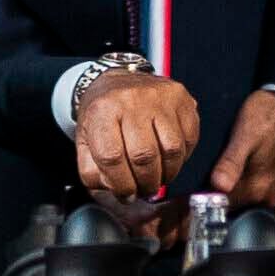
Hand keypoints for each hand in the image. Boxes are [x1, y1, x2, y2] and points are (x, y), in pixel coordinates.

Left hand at [70, 67, 203, 199]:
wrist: (116, 81)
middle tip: (143, 189)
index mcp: (101, 110)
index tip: (125, 194)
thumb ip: (93, 172)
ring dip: (167, 174)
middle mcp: (131, 99)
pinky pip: (190, 138)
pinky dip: (182, 157)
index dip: (121, 184)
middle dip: (146, 183)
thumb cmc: (102, 115)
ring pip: (172, 150)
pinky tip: (169, 158)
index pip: (112, 158)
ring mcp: (159, 96)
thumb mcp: (85, 142)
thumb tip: (116, 190)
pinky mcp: (180, 97)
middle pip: (144, 156)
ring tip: (158, 177)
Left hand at [205, 86, 274, 202]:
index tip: (188, 199)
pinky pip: (263, 194)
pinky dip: (250, 187)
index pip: (222, 208)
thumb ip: (231, 162)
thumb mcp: (246, 133)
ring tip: (222, 176)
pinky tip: (244, 171)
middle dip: (218, 201)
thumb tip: (217, 187)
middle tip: (201, 186)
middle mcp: (270, 195)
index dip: (203, 204)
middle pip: (236, 208)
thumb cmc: (273, 113)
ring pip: (250, 202)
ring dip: (235, 195)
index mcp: (257, 186)